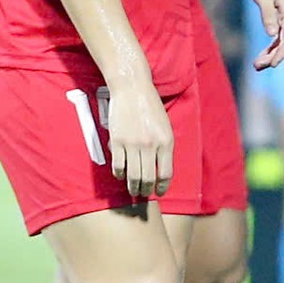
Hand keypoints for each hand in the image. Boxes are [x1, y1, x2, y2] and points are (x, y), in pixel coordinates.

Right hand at [105, 76, 172, 200]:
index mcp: (166, 141)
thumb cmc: (150, 106)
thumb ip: (163, 147)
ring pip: (133, 175)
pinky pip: (118, 165)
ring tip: (133, 189)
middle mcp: (151, 145)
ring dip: (133, 186)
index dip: (162, 187)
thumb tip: (160, 170)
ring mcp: (133, 144)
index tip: (159, 192)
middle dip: (146, 190)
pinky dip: (119, 174)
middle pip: (148, 178)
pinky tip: (121, 175)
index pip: (166, 173)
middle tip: (144, 193)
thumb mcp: (165, 126)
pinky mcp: (117, 141)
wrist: (132, 89)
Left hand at [245, 0, 283, 69]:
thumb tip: (272, 34)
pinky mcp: (281, 13)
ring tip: (257, 65)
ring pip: (283, 39)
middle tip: (257, 66)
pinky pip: (279, 33)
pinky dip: (272, 44)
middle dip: (274, 56)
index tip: (272, 65)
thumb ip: (267, 14)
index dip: (281, 53)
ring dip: (272, 53)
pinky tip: (263, 54)